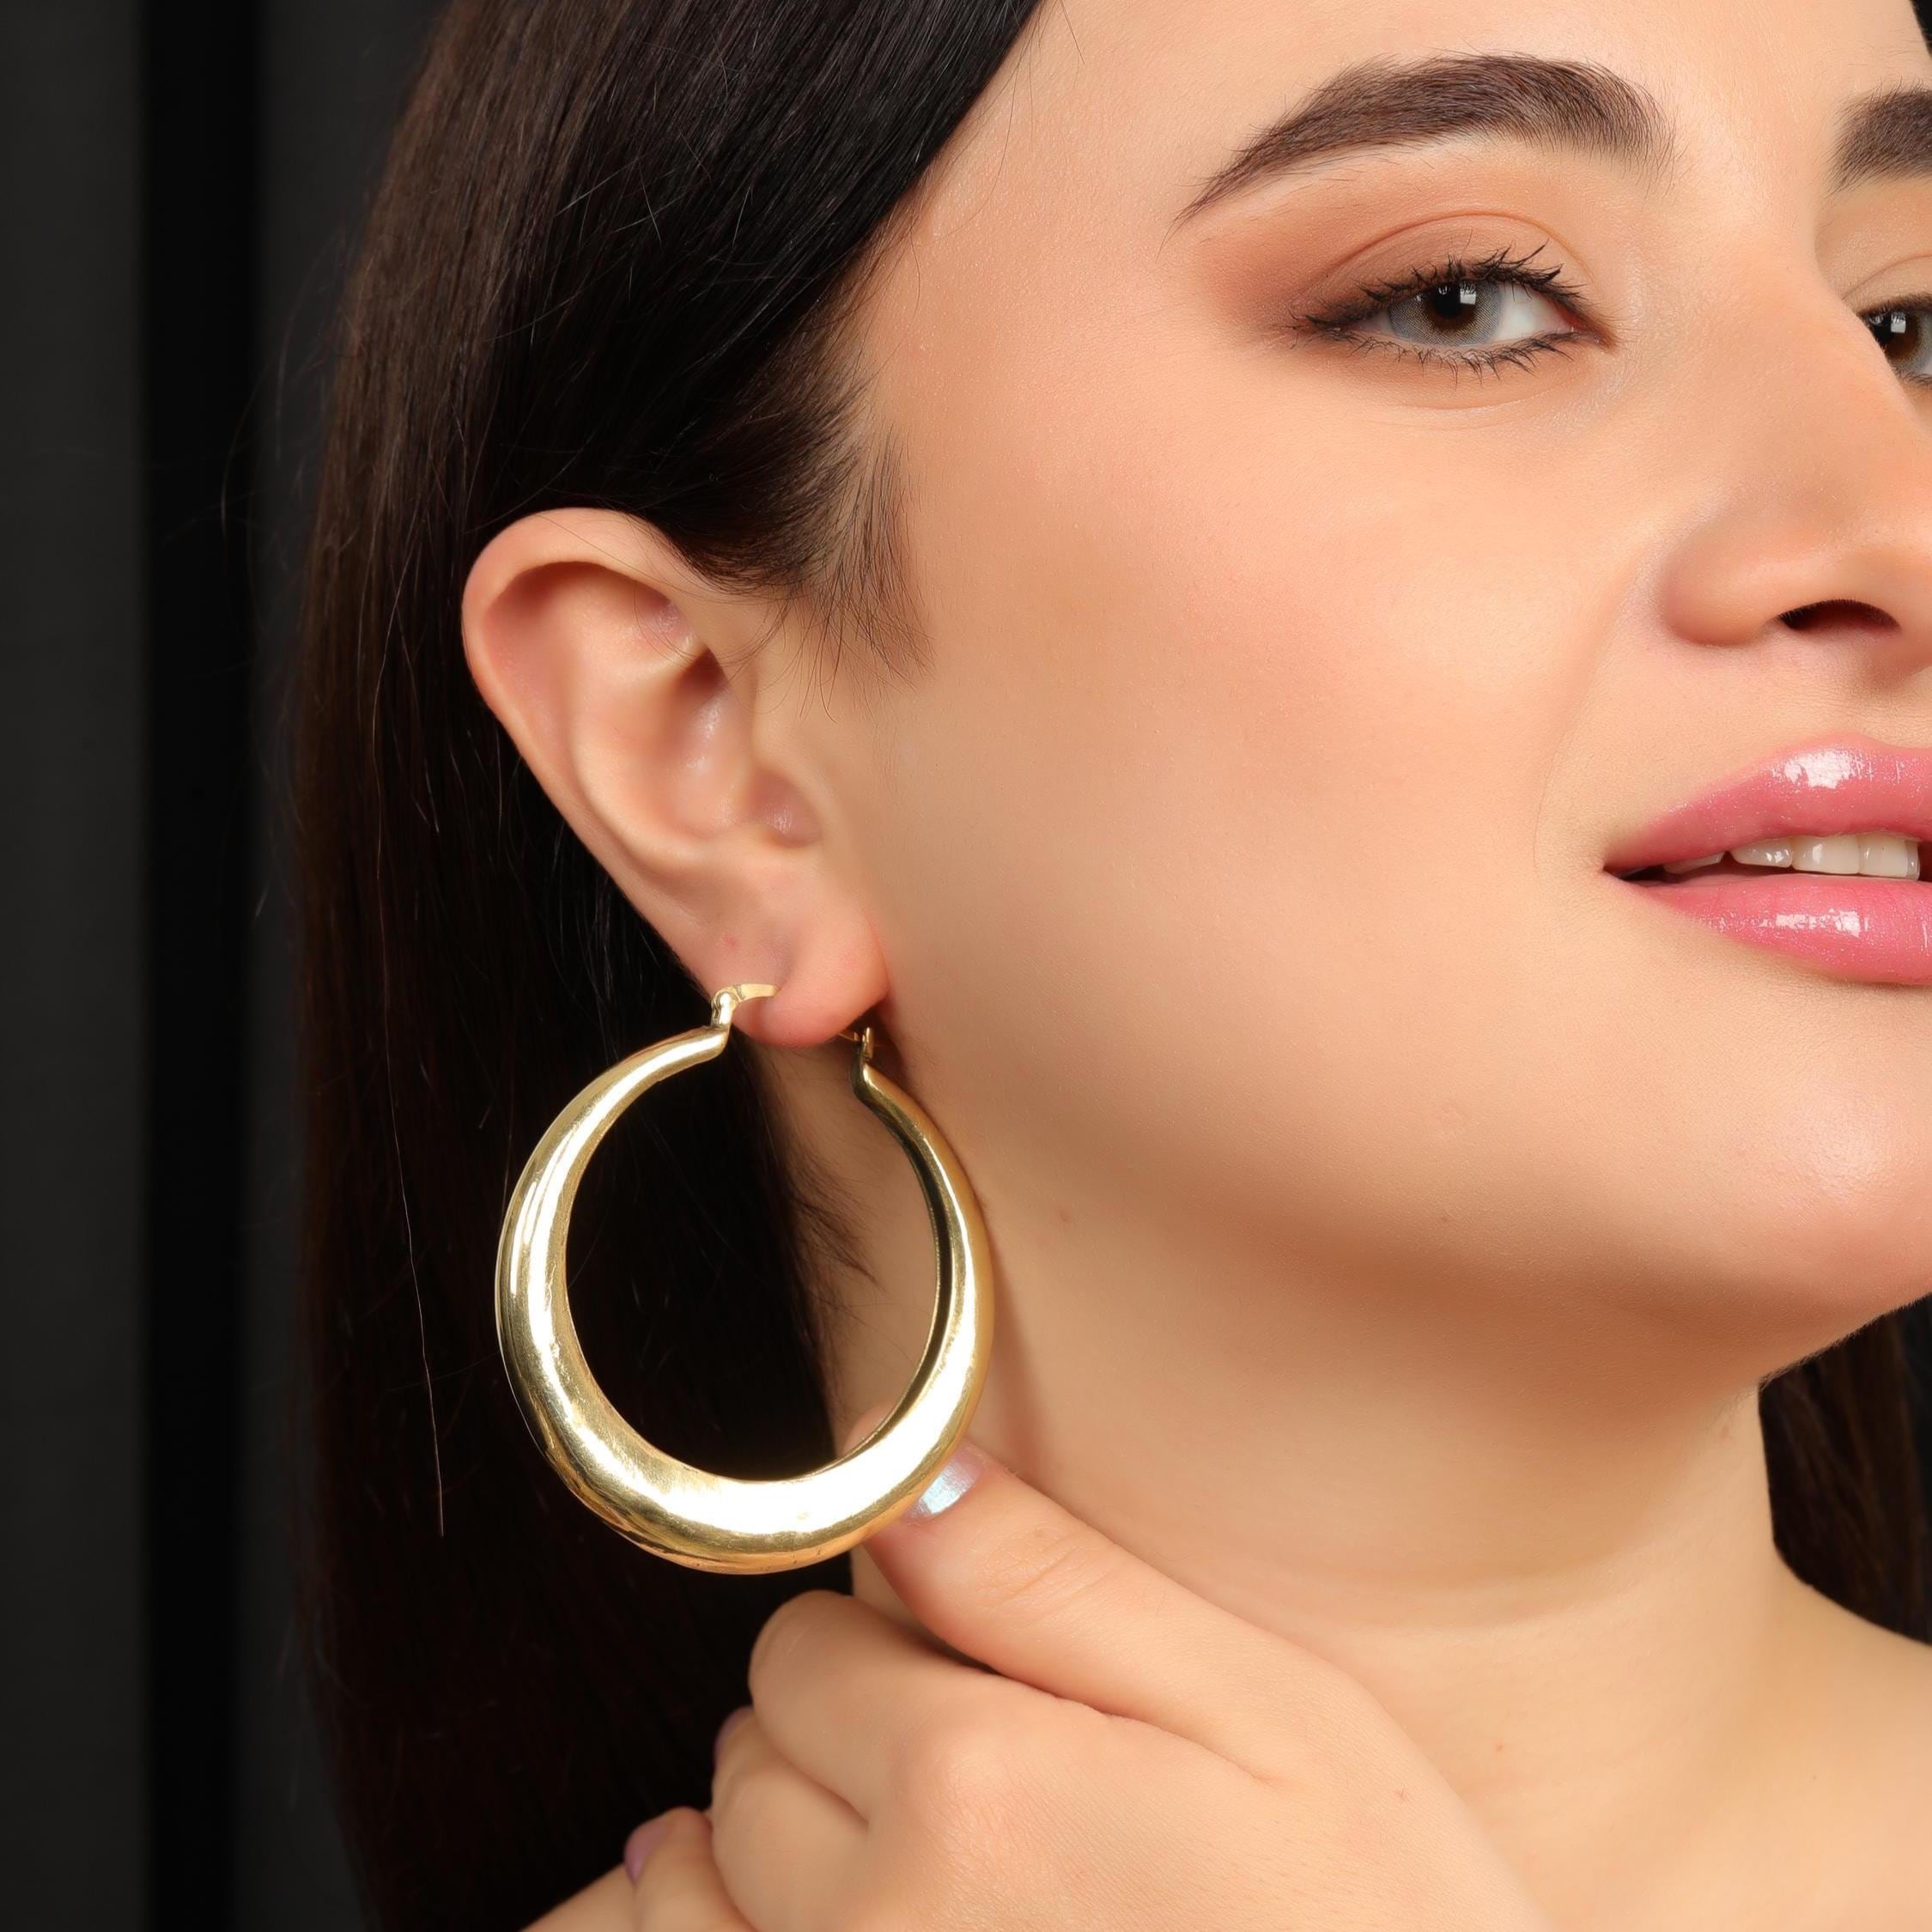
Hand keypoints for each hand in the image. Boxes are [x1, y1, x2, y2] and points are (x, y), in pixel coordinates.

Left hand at [623, 1415, 1552, 1930]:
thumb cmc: (1374, 1927)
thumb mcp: (1270, 1719)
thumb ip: (1061, 1584)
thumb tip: (913, 1469)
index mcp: (971, 1789)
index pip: (807, 1643)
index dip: (884, 1640)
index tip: (965, 1671)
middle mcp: (876, 1922)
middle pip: (753, 1752)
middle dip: (832, 1733)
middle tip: (965, 1764)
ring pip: (700, 1880)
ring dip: (768, 1844)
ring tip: (904, 1856)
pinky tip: (835, 1921)